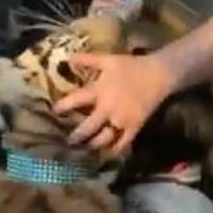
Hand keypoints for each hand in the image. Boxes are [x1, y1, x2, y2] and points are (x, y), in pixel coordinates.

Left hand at [54, 53, 175, 154]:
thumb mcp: (107, 59)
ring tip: (85, 149)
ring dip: (92, 145)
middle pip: (87, 127)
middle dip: (75, 136)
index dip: (62, 107)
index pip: (75, 100)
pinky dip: (114, 150)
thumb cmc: (131, 66)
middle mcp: (107, 108)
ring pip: (102, 139)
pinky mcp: (134, 127)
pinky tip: (107, 154)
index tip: (54, 113)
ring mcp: (121, 120)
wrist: (158, 74)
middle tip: (67, 142)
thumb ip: (87, 60)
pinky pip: (122, 143)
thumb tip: (67, 59)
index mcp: (99, 91)